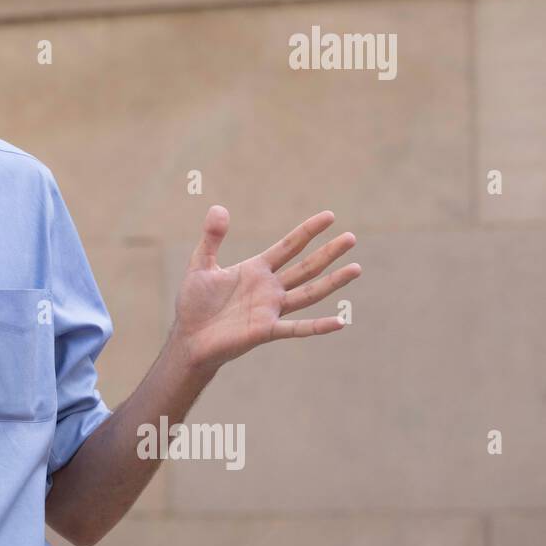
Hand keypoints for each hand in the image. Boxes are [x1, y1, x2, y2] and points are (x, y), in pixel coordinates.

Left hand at [171, 206, 360, 372]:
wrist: (189, 337)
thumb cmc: (195, 304)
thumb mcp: (201, 265)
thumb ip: (211, 238)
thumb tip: (219, 207)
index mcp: (257, 270)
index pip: (288, 246)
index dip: (308, 231)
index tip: (329, 216)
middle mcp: (269, 289)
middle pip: (306, 267)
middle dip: (328, 252)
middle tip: (351, 237)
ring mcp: (271, 310)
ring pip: (309, 293)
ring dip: (333, 282)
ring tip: (356, 268)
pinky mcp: (266, 331)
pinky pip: (297, 328)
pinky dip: (318, 326)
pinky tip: (340, 322)